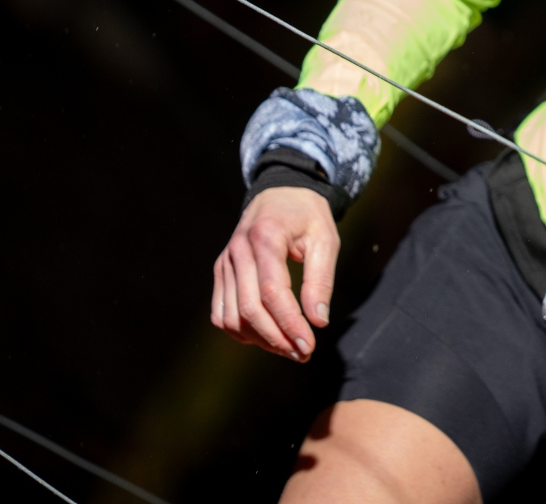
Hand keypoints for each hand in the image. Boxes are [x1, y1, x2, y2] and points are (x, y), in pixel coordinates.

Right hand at [212, 186, 338, 361]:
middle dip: (277, 338)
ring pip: (232, 317)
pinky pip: (221, 312)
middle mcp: (238, 251)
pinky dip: (240, 331)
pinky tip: (265, 336)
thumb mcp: (325, 239)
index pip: (272, 292)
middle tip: (302, 353)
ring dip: (259, 340)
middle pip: (249, 310)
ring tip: (288, 347)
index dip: (289, 323)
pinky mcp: (220, 272)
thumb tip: (318, 320)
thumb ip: (321, 279)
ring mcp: (225, 262)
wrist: (280, 192)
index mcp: (265, 238)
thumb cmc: (307, 215)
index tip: (308, 345)